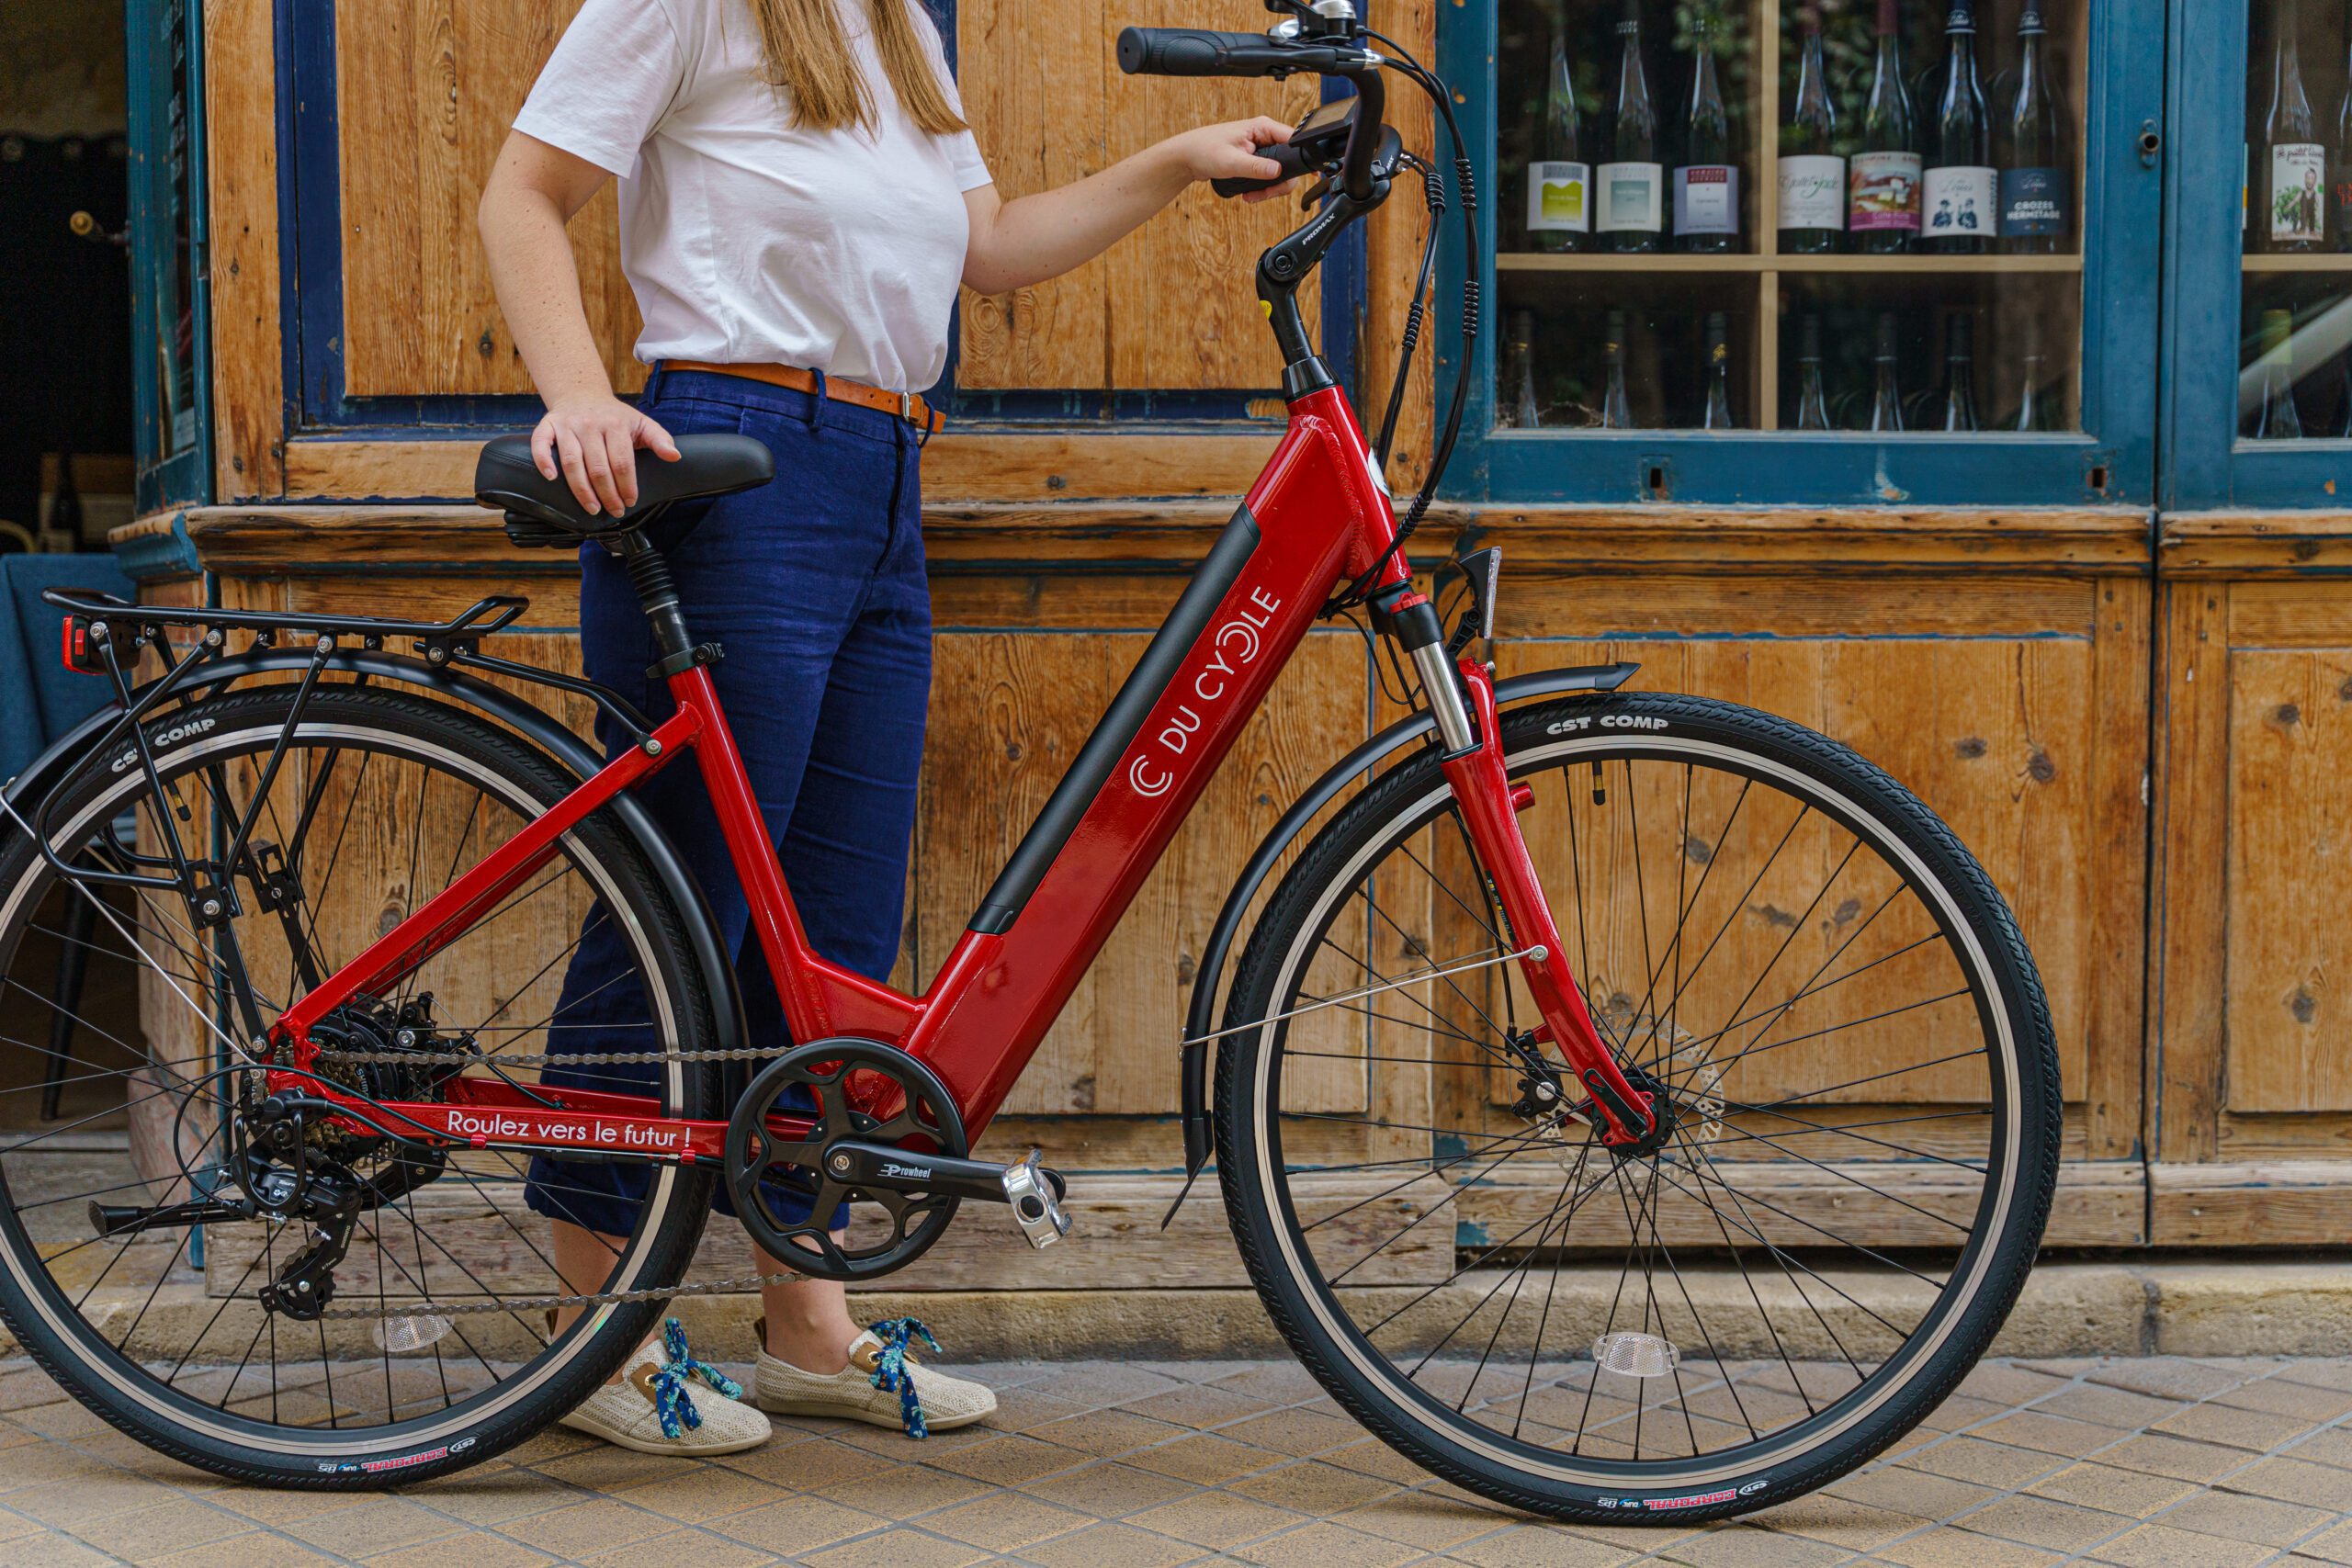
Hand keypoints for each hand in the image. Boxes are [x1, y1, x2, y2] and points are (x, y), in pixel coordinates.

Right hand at [530, 395, 680, 515]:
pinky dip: (543, 461)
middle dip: (608, 494)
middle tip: (614, 511)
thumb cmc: (615, 416)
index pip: (622, 462)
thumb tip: (675, 456)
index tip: (629, 502)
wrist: (583, 394)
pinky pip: (541, 444)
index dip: (627, 486)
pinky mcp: (548, 425)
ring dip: (581, 490)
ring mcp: (567, 425)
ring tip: (592, 508)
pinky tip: (551, 479)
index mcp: (615, 424)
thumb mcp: (641, 423)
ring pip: (572, 462)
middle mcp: (590, 424)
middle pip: (598, 467)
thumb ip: (660, 439)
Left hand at [1170, 116, 1295, 202]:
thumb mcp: (1231, 161)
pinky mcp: (1255, 159)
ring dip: (1269, 188)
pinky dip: (1262, 187)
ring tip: (1252, 196)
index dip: (1300, 158)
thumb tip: (1277, 171)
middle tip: (1266, 194)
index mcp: (1262, 127)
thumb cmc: (1204, 150)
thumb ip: (1256, 167)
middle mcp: (1264, 136)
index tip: (1302, 175)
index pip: (1293, 140)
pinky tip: (1249, 193)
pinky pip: (1268, 175)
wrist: (1187, 157)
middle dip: (1280, 182)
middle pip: (1289, 161)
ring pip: (1279, 171)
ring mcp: (1260, 148)